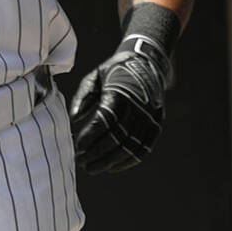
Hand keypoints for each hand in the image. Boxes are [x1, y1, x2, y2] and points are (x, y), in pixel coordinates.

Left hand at [69, 38, 169, 173]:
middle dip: (97, 154)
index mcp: (119, 94)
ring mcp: (149, 117)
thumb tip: (74, 118)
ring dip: (110, 161)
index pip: (103, 122)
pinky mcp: (157, 124)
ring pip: (130, 147)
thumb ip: (83, 97)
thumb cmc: (113, 71)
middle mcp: (137, 107)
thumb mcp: (94, 77)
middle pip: (116, 138)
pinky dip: (128, 161)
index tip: (78, 148)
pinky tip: (113, 167)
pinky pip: (144, 148)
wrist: (145, 62)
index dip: (90, 137)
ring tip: (93, 168)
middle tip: (81, 163)